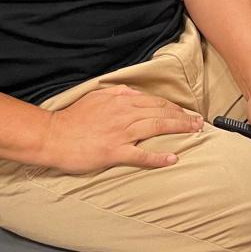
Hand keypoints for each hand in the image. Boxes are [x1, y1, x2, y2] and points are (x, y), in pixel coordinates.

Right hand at [38, 85, 202, 172]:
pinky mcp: (113, 152)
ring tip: (195, 132)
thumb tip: (136, 93)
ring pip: (156, 127)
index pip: (155, 101)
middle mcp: (124, 114)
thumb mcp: (97, 96)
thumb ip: (119, 93)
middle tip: (199, 122)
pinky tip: (172, 158)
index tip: (186, 111)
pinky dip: (158, 157)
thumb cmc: (73, 118)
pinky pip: (141, 155)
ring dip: (179, 129)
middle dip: (183, 117)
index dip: (174, 106)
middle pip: (161, 112)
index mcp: (121, 101)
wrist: (51, 136)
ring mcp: (120, 133)